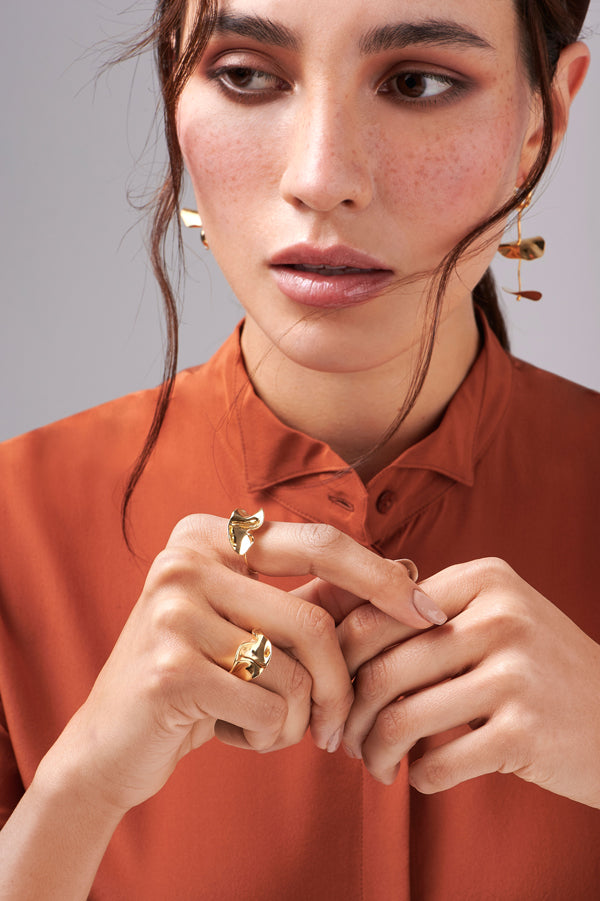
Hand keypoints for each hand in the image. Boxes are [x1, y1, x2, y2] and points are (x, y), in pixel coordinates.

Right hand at [43, 516, 440, 817]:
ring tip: (270, 727)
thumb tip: (407, 572)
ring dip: (300, 718)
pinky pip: (268, 707)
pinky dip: (269, 736)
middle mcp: (185, 558)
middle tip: (339, 725)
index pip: (321, 544)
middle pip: (315, 618)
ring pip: (296, 669)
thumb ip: (315, 597)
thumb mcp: (253, 629)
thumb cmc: (199, 680)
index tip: (428, 612)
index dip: (383, 579)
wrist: (111, 743)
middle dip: (344, 682)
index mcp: (208, 533)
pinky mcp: (169, 667)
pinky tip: (235, 735)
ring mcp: (172, 609)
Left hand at [338, 558, 599, 807]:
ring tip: (376, 765)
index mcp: (483, 578)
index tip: (332, 688)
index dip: (340, 658)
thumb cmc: (538, 668)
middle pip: (382, 669)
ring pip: (401, 719)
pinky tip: (422, 775)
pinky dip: (417, 777)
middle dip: (349, 715)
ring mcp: (517, 673)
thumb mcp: (494, 616)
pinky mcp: (527, 732)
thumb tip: (334, 644)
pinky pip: (438, 763)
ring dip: (374, 753)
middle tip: (342, 739)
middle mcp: (501, 616)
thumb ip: (427, 616)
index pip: (376, 613)